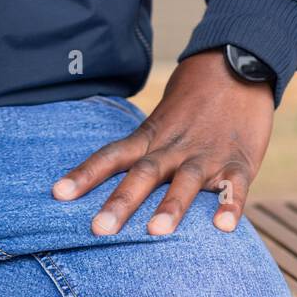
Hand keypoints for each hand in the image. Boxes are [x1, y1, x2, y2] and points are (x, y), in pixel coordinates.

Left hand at [52, 49, 274, 234]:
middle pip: (143, 174)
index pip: (112, 155)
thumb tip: (116, 172)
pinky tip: (223, 227)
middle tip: (99, 228)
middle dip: (121, 202)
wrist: (237, 64)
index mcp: (152, 136)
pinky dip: (229, 205)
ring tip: (155, 233)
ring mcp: (207, 154)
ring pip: (185, 182)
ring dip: (171, 207)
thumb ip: (146, 148)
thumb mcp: (163, 118)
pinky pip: (234, 186)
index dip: (85, 174)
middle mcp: (174, 147)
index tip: (58, 194)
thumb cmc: (195, 95)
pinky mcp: (239, 161)